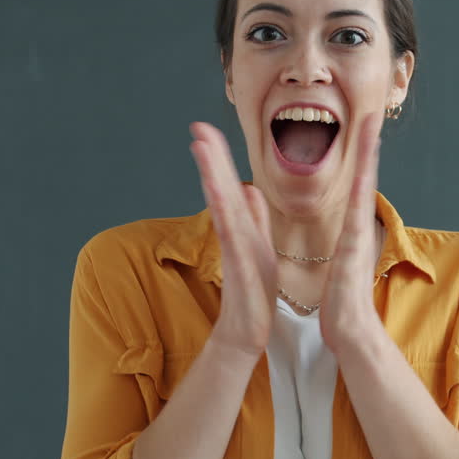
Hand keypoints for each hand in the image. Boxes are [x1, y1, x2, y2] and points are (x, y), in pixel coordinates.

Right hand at [189, 122, 277, 358]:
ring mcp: (234, 249)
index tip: (208, 129)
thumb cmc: (253, 295)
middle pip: (220, 189)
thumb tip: (250, 188)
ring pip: (222, 206)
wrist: (246, 332)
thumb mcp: (261, 249)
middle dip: (210, 157)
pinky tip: (218, 194)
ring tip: (201, 148)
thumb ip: (256, 219)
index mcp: (243, 227)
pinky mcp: (238, 267)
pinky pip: (231, 237)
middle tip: (197, 126)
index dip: (220, 158)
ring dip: (211, 176)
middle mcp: (235, 234)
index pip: (229, 185)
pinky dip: (225, 214)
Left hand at [319, 111, 384, 355]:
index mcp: (350, 230)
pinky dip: (364, 189)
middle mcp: (359, 227)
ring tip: (372, 123)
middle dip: (370, 143)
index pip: (355, 185)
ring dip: (370, 154)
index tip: (360, 127)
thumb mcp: (336, 265)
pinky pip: (359, 212)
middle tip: (373, 110)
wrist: (351, 333)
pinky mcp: (355, 248)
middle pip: (367, 176)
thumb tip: (342, 235)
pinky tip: (366, 168)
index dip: (359, 155)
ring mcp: (360, 236)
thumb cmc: (342, 304)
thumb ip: (340, 246)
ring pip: (366, 186)